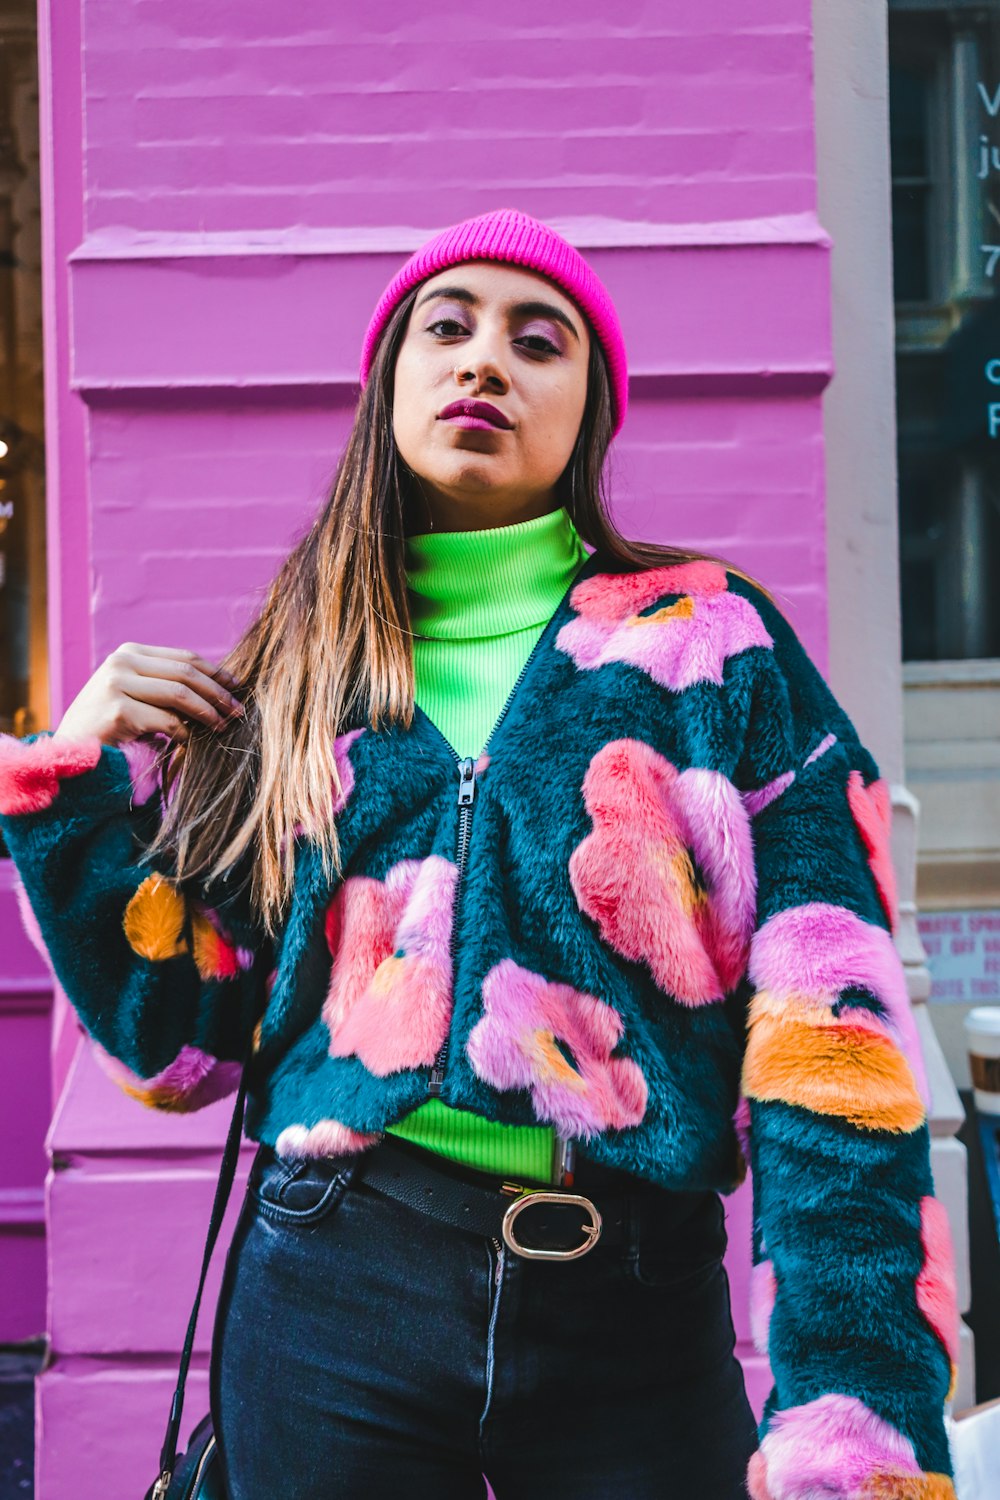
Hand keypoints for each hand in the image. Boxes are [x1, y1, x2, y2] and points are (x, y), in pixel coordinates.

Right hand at [50, 643, 245, 745]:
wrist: (70, 754)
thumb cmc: (111, 728)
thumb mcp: (137, 696)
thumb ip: (166, 685)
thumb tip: (220, 688)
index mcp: (129, 653)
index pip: (184, 657)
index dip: (215, 672)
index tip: (237, 687)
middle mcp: (121, 662)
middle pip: (186, 672)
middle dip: (218, 692)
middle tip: (238, 711)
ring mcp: (116, 684)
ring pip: (180, 694)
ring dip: (208, 712)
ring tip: (224, 726)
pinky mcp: (118, 710)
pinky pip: (167, 721)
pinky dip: (187, 733)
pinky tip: (195, 743)